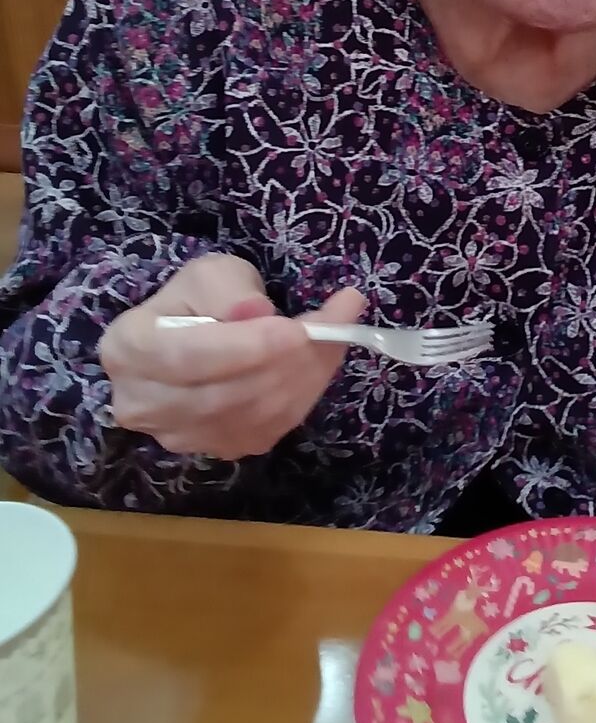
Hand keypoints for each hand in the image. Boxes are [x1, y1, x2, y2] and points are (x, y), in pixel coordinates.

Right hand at [99, 254, 364, 460]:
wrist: (191, 333)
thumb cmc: (196, 298)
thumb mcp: (210, 274)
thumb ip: (229, 291)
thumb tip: (257, 313)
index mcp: (128, 348)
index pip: (189, 357)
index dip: (246, 347)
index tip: (296, 329)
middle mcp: (143, 403)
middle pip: (226, 393)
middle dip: (292, 358)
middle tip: (340, 319)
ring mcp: (179, 436)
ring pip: (254, 415)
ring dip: (307, 375)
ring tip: (337, 332)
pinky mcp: (216, 448)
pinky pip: (270, 428)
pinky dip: (305, 394)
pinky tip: (321, 361)